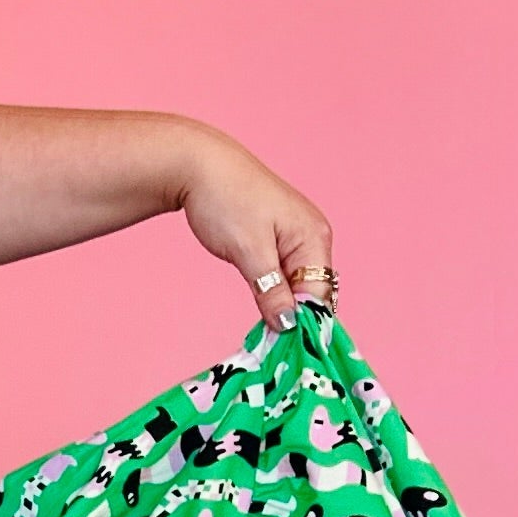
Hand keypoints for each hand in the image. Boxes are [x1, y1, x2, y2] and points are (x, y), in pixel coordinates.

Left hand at [177, 128, 337, 330]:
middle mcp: (313, 237)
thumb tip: (289, 324)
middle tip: (272, 347)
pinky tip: (262, 311)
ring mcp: (296, 238)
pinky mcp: (277, 240)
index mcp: (314, 237)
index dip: (304, 323)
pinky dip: (273, 294)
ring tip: (266, 334)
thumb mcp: (248, 251)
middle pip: (313, 292)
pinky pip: (283, 276)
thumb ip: (270, 289)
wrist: (198, 166)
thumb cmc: (224, 201)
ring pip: (297, 286)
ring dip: (282, 308)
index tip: (283, 350)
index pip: (320, 294)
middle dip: (295, 318)